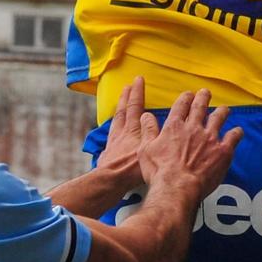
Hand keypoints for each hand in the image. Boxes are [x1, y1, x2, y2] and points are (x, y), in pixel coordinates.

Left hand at [95, 77, 158, 195]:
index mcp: (134, 130)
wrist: (111, 181)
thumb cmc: (132, 169)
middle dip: (127, 96)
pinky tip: (114, 130)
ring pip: (116, 120)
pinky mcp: (108, 152)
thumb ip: (152, 133)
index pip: (135, 107)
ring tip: (120, 101)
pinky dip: (113, 128)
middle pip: (124, 110)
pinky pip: (111, 134)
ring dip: (119, 108)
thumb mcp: (148, 148)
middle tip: (128, 85)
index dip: (137, 92)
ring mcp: (114, 142)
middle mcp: (122, 133)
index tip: (138, 80)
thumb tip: (152, 118)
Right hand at [140, 89, 240, 202]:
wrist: (177, 187)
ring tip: (224, 109)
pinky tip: (238, 131)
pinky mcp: (223, 151)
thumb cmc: (159, 172)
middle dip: (203, 97)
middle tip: (206, 93)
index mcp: (174, 127)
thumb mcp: (145, 150)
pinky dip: (236, 133)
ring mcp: (210, 138)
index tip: (189, 95)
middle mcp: (193, 128)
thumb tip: (146, 116)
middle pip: (200, 107)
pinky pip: (233, 137)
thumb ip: (148, 131)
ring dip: (222, 111)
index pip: (181, 106)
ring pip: (219, 118)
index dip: (186, 98)